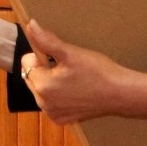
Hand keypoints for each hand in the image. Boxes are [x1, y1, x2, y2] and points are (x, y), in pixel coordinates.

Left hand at [20, 19, 146, 125]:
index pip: (27, 62)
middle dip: (45, 70)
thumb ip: (46, 40)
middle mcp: (43, 103)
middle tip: (68, 67)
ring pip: (42, 90)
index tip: (59, 57)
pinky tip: (76, 91)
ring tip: (73, 79)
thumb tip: (30, 25)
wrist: (120, 94)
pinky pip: (52, 103)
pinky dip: (59, 96)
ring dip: (51, 82)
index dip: (41, 55)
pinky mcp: (62, 120)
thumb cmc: (97, 72)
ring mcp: (52, 114)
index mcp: (42, 85)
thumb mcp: (70, 53)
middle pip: (32, 77)